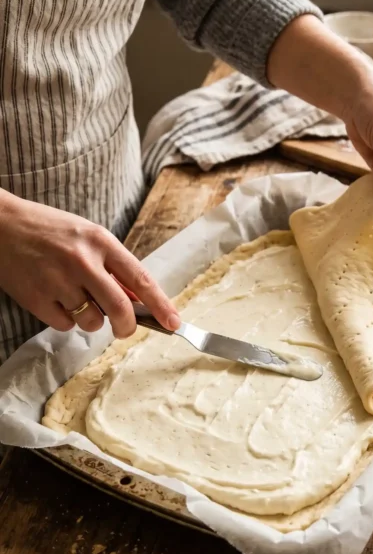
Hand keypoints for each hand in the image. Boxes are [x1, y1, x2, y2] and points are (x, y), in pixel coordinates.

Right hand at [0, 193, 179, 337]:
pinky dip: (65, 319)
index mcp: (100, 241)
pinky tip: (54, 298)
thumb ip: (112, 265)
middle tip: (125, 329)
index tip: (174, 323)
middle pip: (120, 308)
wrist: (0, 225)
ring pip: (92, 321)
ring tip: (74, 295)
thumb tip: (138, 299)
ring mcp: (58, 281)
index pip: (140, 278)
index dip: (161, 305)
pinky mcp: (36, 299)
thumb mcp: (86, 235)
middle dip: (127, 326)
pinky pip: (65, 325)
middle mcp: (82, 261)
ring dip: (91, 318)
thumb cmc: (48, 229)